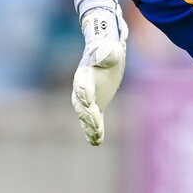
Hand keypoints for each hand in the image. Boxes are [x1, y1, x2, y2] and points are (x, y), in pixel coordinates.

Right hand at [71, 6, 127, 145]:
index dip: (84, 93)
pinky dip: (93, 131)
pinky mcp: (95, 107)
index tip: (89, 101)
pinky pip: (92, 121)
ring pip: (85, 116)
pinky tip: (97, 142)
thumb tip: (107, 54)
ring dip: (90, 127)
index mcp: (84, 75)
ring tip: (97, 137)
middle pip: (82, 105)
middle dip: (88, 115)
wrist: (105, 55)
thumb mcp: (110, 49)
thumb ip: (108, 53)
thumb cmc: (108, 50)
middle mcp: (82, 90)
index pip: (82, 85)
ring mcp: (87, 100)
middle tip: (95, 123)